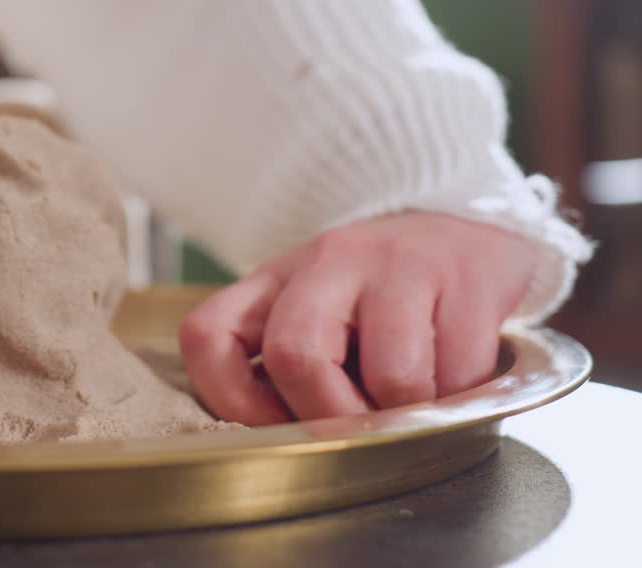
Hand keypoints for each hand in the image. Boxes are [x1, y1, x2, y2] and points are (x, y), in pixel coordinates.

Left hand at [179, 212, 535, 424]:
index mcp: (275, 279)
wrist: (463, 230)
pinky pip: (459, 375)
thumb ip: (289, 369)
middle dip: (326, 416)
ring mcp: (398, 267)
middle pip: (294, 354)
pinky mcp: (467, 280)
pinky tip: (454, 383)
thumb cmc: (377, 294)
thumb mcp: (315, 315)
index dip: (230, 399)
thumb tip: (292, 445)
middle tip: (355, 430)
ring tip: (412, 404)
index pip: (208, 335)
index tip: (272, 425)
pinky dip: (458, 403)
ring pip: (389, 376)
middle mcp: (329, 262)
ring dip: (404, 415)